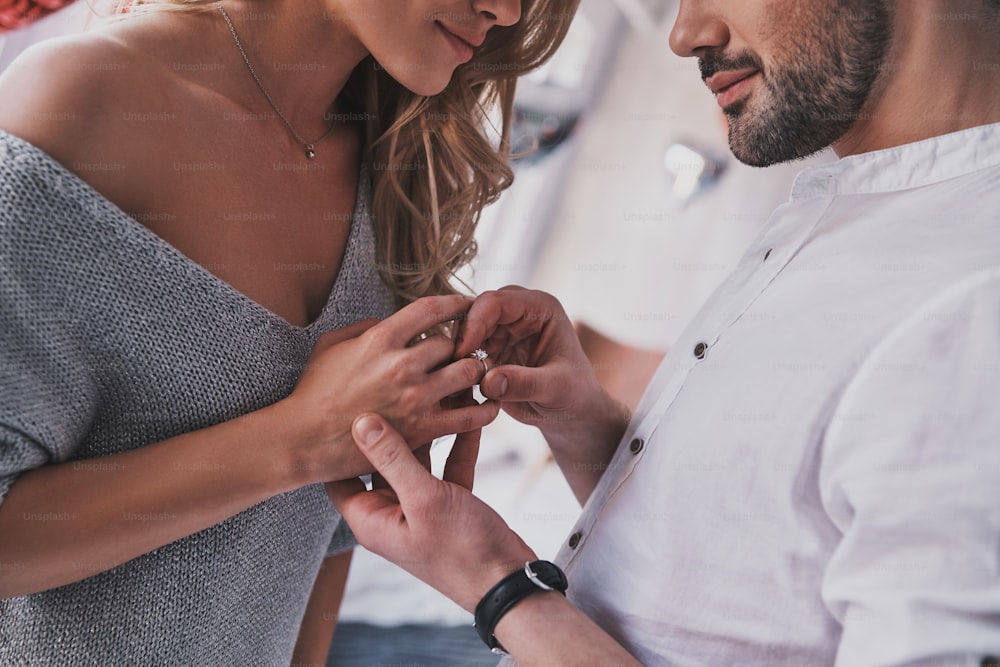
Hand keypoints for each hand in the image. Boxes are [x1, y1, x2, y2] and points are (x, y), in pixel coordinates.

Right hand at [283, 295, 500, 480]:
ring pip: (469, 373)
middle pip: (453, 342)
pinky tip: (487, 405)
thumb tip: (389, 320)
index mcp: (381, 340)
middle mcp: (402, 365)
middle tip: (464, 352)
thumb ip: (364, 327)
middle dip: (459, 345)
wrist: (304, 440)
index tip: (467, 304)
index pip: (431, 309)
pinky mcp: (423, 429)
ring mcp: (415, 398)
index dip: (455, 303)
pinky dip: (484, 409)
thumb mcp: (330, 345)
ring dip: (474, 372)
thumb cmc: (313, 392)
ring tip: (475, 375)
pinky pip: (470, 416)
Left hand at [326, 413, 535, 612]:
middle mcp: (391, 512)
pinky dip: (456, 444)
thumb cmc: (461, 551)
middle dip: (390, 426)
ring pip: (418, 460)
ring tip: (435, 393)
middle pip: (381, 461)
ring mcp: (421, 508)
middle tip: (394, 386)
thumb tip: (361, 421)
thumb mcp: (423, 499)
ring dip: (428, 430)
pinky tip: (467, 414)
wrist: (507, 583)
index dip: (340, 443)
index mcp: (371, 518)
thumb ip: (393, 458)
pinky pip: (448, 467)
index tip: (347, 406)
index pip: (339, 475)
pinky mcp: (450, 505)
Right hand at [454, 286, 611, 428]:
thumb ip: (526, 383)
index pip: (497, 302)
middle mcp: (517, 312)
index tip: (462, 353)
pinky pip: (463, 352)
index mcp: (540, 308)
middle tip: (453, 370)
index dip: (475, 323)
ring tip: (458, 384)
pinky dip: (458, 368)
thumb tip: (488, 382)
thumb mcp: (556, 389)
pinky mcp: (490, 348)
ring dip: (456, 356)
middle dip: (461, 340)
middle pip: (473, 312)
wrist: (571, 410)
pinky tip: (459, 389)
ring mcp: (502, 328)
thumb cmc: (574, 393)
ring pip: (464, 332)